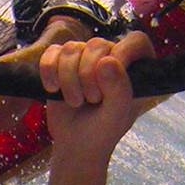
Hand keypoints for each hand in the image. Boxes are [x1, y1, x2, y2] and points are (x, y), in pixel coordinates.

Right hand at [38, 31, 154, 154]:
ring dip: (68, 79)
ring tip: (75, 101)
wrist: (76, 143)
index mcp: (135, 66)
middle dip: (88, 75)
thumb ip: (119, 89)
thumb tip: (107, 60)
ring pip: (71, 49)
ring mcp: (84, 57)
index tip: (109, 76)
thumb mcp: (117, 115)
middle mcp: (111, 56)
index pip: (136, 41)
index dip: (123, 53)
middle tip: (91, 100)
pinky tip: (53, 89)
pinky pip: (51, 53)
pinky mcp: (60, 61)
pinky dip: (49, 71)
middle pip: (97, 45)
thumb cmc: (103, 130)